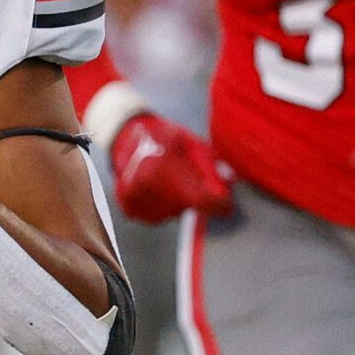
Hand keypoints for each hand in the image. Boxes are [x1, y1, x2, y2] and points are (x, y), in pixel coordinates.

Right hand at [110, 112, 232, 222]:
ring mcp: (133, 197)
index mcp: (163, 166)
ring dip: (177, 203)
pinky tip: (158, 190)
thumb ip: (210, 169)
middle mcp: (145, 183)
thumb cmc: (167, 139)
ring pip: (171, 214)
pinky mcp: (128, 206)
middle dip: (194, 198)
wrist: (127, 137)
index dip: (218, 206)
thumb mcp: (193, 145)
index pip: (199, 199)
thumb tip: (225, 194)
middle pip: (185, 207)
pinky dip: (162, 208)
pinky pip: (156, 218)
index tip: (227, 208)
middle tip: (190, 179)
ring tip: (170, 181)